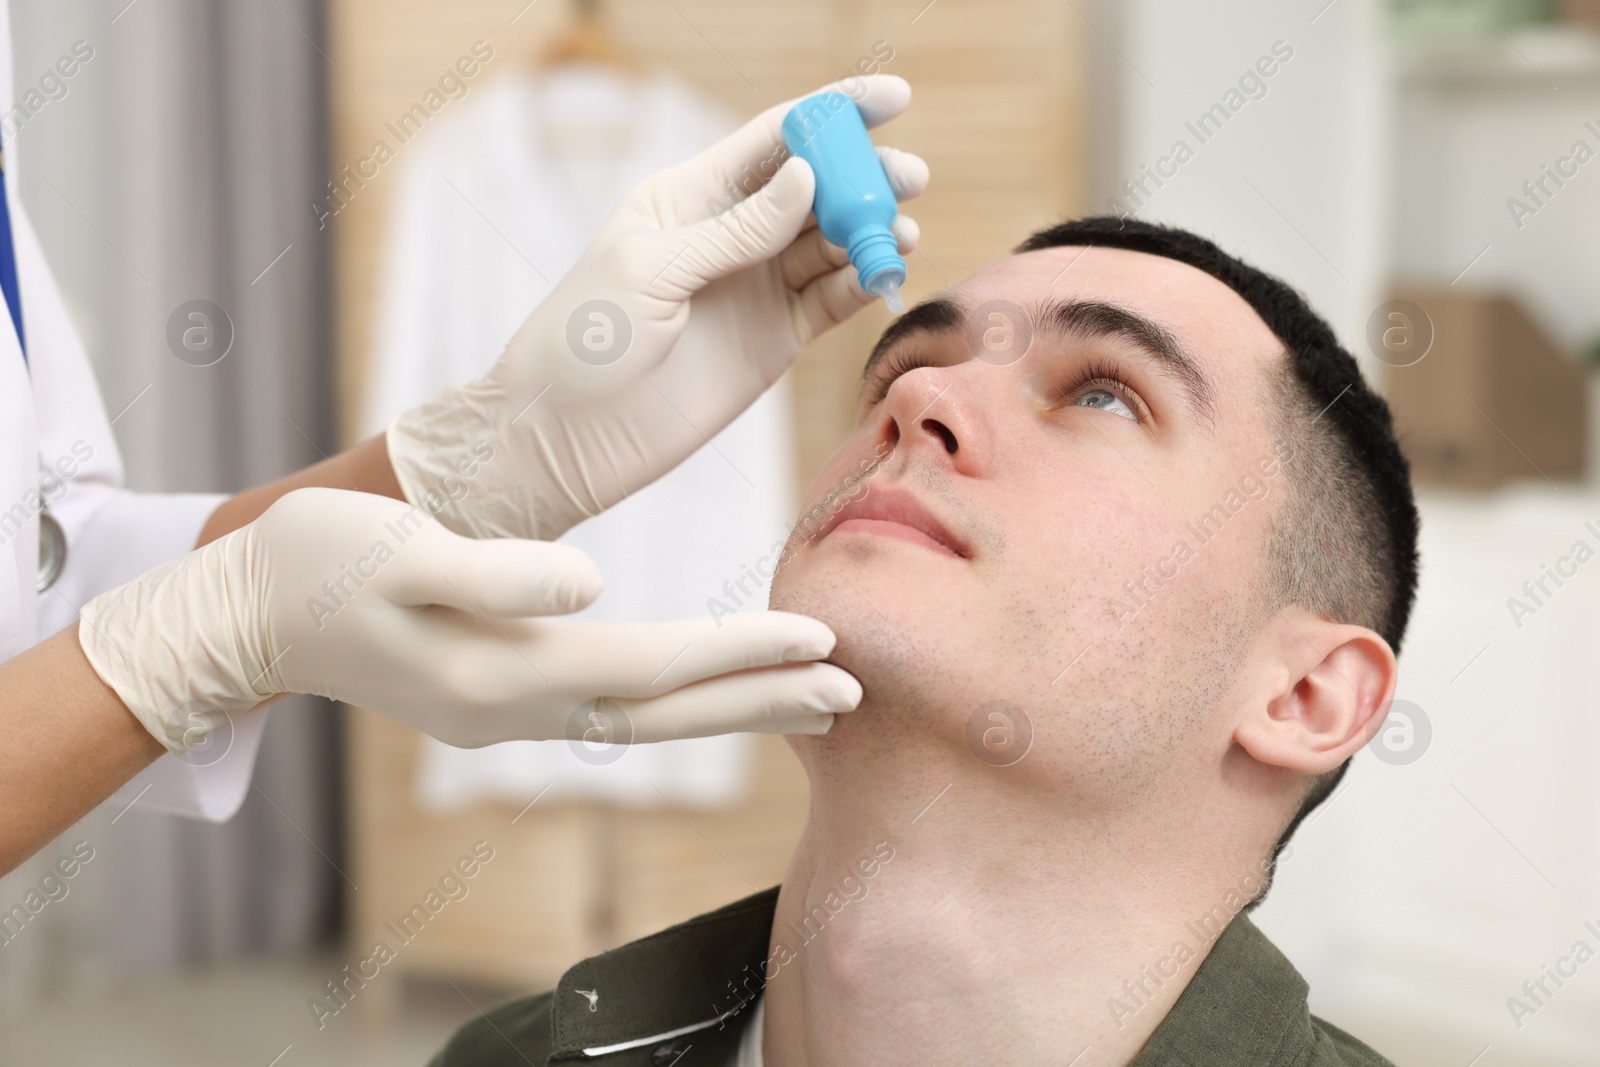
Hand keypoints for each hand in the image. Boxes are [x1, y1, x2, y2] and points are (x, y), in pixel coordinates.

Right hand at [77, 489, 861, 751]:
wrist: (247, 615)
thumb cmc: (317, 567)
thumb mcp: (399, 552)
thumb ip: (497, 572)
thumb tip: (590, 581)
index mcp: (502, 669)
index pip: (652, 664)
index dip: (740, 653)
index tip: (822, 638)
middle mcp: (517, 707)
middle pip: (667, 712)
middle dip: (763, 702)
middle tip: (854, 694)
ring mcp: (508, 714)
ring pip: (645, 719)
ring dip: (731, 709)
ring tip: (810, 701)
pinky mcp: (498, 701)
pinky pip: (613, 709)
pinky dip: (676, 703)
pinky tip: (710, 690)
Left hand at [386, 74, 927, 540]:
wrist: (566, 437)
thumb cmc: (585, 339)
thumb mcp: (652, 270)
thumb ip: (734, 229)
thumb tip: (807, 178)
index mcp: (691, 197)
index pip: (774, 140)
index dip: (834, 113)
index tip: (893, 97)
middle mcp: (732, 235)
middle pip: (816, 189)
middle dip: (867, 175)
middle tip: (910, 177)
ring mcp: (757, 288)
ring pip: (833, 244)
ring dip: (873, 232)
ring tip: (903, 231)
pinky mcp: (775, 340)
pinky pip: (833, 302)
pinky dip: (864, 285)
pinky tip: (886, 273)